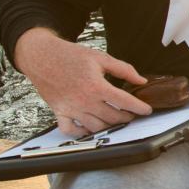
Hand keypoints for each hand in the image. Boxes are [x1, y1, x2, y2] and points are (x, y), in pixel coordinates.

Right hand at [12, 27, 152, 136]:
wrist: (41, 56)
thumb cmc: (71, 55)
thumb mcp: (101, 57)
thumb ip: (124, 70)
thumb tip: (141, 81)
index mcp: (96, 86)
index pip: (125, 102)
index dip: (139, 108)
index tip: (147, 110)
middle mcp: (84, 101)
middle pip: (113, 118)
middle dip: (127, 117)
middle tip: (132, 114)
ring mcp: (70, 109)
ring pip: (96, 127)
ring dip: (109, 126)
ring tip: (116, 119)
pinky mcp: (58, 112)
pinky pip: (70, 131)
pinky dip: (81, 133)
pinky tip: (91, 127)